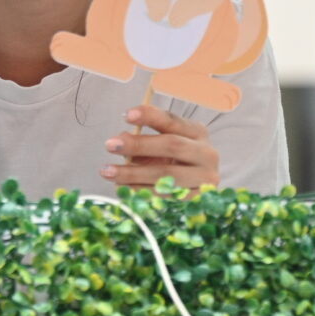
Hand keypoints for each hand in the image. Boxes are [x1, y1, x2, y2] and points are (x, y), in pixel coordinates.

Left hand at [104, 105, 219, 190]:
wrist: (199, 189)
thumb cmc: (176, 162)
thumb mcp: (163, 145)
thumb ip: (144, 140)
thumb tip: (121, 139)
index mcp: (197, 133)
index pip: (172, 121)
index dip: (150, 116)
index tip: (127, 115)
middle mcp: (207, 154)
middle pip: (171, 146)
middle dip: (138, 145)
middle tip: (110, 145)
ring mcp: (205, 179)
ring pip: (166, 175)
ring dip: (133, 173)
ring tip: (108, 171)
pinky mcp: (198, 200)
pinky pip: (165, 196)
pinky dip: (141, 191)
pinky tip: (123, 188)